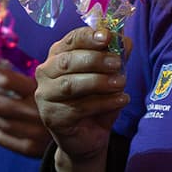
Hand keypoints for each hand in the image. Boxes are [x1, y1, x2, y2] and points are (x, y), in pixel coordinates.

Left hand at [0, 64, 49, 157]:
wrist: (77, 130)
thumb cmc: (54, 100)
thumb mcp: (43, 82)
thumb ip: (19, 76)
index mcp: (41, 90)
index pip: (5, 81)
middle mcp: (37, 112)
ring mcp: (33, 132)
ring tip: (4, 110)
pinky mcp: (29, 148)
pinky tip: (6, 124)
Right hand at [34, 27, 130, 169]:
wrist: (89, 135)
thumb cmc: (96, 98)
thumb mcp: (109, 75)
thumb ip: (115, 56)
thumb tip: (126, 41)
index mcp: (59, 54)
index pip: (71, 40)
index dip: (88, 36)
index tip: (107, 36)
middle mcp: (46, 72)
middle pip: (67, 61)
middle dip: (95, 59)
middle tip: (117, 63)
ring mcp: (46, 95)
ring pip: (70, 85)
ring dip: (98, 82)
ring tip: (121, 83)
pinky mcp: (51, 117)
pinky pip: (77, 108)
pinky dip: (103, 103)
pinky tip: (121, 100)